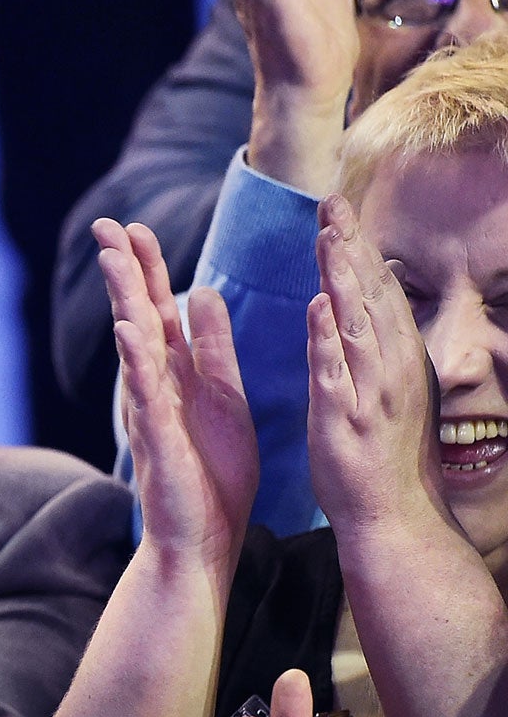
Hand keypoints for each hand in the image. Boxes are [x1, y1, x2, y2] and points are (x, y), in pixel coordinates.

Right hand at [97, 218, 256, 572]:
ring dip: (124, 301)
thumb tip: (200, 294)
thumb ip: (211, 349)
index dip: (148, 269)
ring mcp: (151, 410)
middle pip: (138, 315)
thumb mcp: (224, 397)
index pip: (159, 309)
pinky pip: (144, 393)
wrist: (202, 540)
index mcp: (177, 374)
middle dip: (125, 270)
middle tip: (107, 225)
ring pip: (135, 345)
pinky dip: (136, 361)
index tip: (135, 229)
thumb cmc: (212, 476)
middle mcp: (156, 386)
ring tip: (114, 260)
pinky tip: (129, 330)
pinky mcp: (157, 439)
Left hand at [307, 194, 452, 540]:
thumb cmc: (387, 451)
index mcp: (399, 357)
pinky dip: (328, 339)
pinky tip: (317, 307)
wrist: (394, 513)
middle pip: (371, 295)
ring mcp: (370, 391)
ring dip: (342, 279)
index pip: (379, 290)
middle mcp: (391, 367)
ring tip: (327, 237)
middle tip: (332, 203)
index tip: (339, 209)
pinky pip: (336, 373)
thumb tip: (376, 298)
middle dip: (352, 248)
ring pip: (356, 323)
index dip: (359, 248)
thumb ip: (381, 342)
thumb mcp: (392, 386)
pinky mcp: (345, 418)